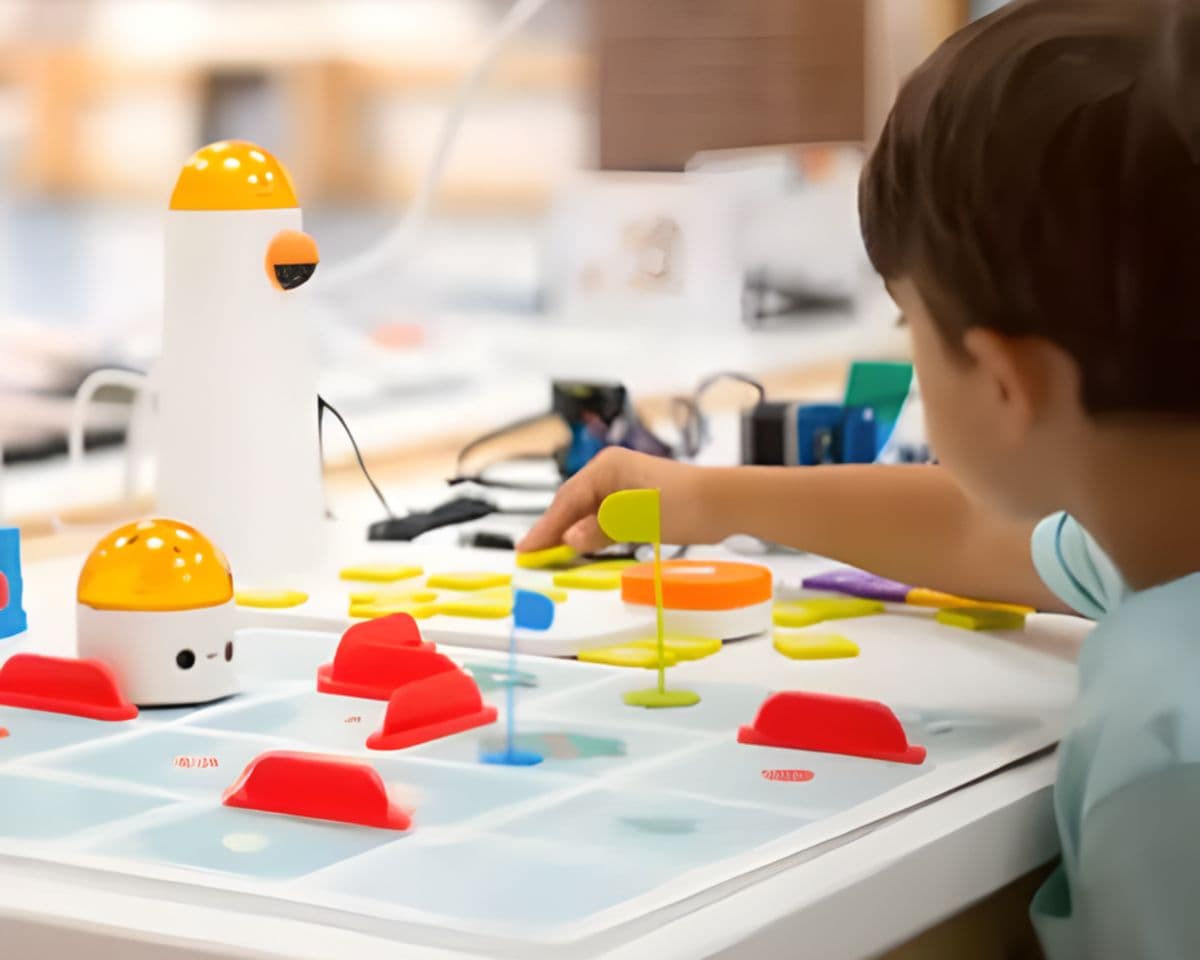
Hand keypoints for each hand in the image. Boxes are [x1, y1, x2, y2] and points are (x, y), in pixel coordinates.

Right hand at [516, 448, 721, 553]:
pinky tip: (583, 548)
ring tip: (550, 557)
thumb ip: (602, 528)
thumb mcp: (638, 518)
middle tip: (532, 557)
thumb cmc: (686, 504)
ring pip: (586, 512)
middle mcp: (611, 471)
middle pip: (572, 504)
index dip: (545, 528)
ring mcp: (622, 485)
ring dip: (570, 534)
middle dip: (553, 531)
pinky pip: (602, 517)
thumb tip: (570, 539)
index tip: (526, 550)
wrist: (724, 503)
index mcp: (607, 467)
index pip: (567, 500)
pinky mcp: (634, 500)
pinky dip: (590, 534)